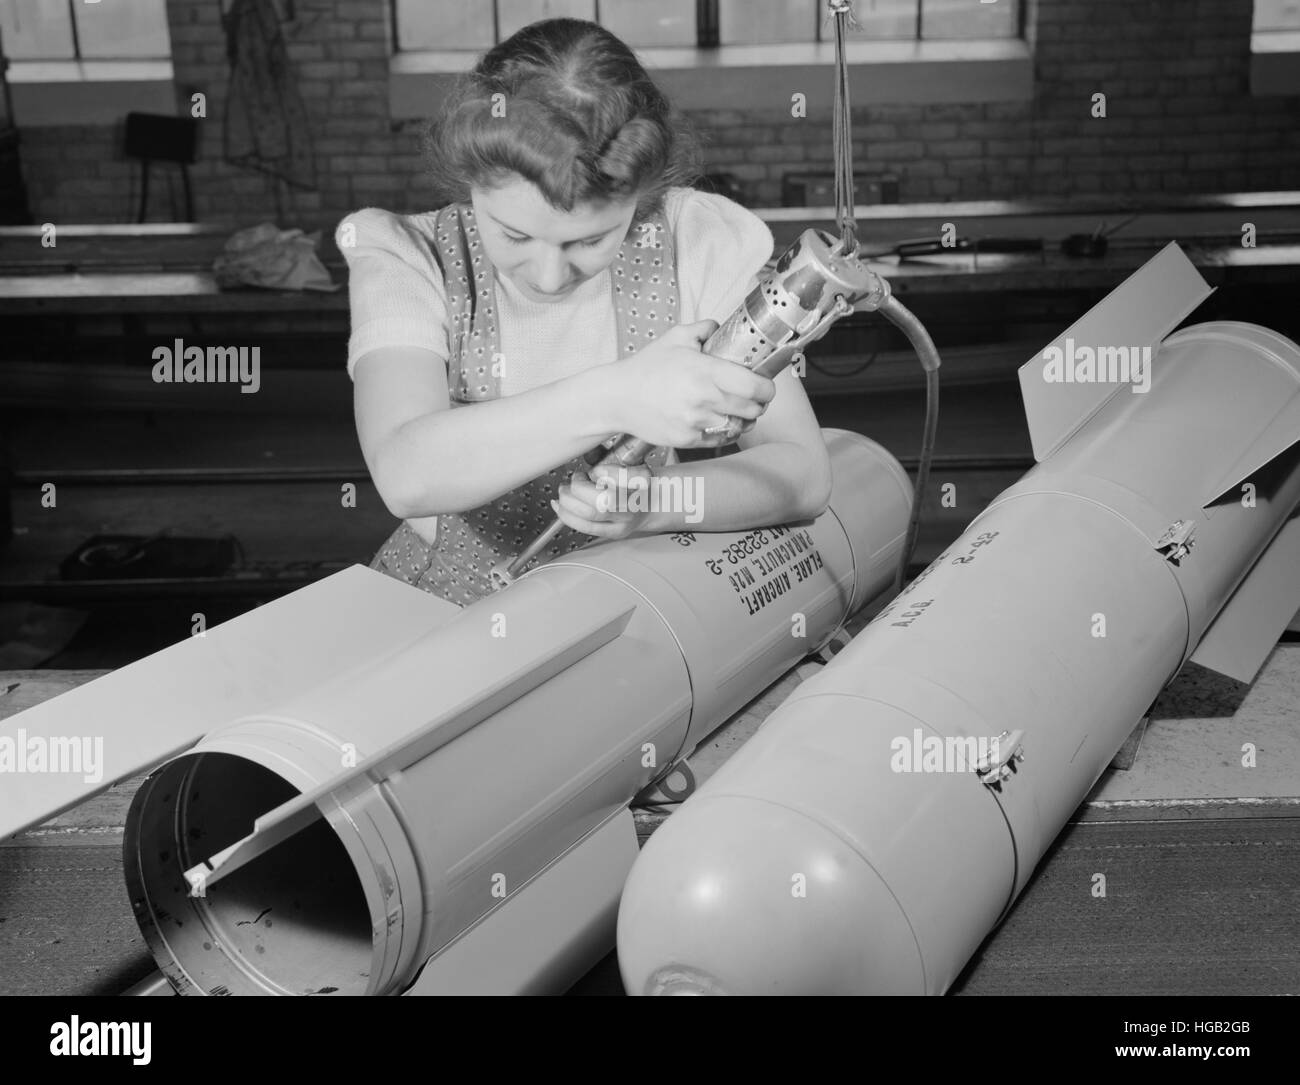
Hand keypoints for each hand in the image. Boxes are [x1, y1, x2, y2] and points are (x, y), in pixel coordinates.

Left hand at [553, 464, 652, 539]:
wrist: (652, 504)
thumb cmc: (637, 482)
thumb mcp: (630, 464)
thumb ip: (608, 462)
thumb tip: (587, 465)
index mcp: (642, 481)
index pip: (617, 476)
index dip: (600, 472)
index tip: (594, 471)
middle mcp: (635, 503)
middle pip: (600, 499)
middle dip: (577, 488)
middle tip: (573, 481)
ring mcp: (625, 522)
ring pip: (589, 515)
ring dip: (568, 501)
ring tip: (564, 493)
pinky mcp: (614, 533)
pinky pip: (586, 527)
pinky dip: (567, 516)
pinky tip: (560, 507)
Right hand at [609, 320, 774, 447]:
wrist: (618, 397)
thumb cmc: (647, 367)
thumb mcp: (675, 338)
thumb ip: (703, 328)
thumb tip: (720, 326)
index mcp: (705, 371)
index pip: (753, 386)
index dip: (767, 389)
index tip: (766, 387)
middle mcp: (703, 398)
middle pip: (752, 409)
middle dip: (759, 405)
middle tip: (756, 400)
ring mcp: (695, 422)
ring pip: (738, 426)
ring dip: (744, 420)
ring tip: (740, 413)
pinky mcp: (687, 440)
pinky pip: (719, 440)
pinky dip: (725, 433)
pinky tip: (722, 423)